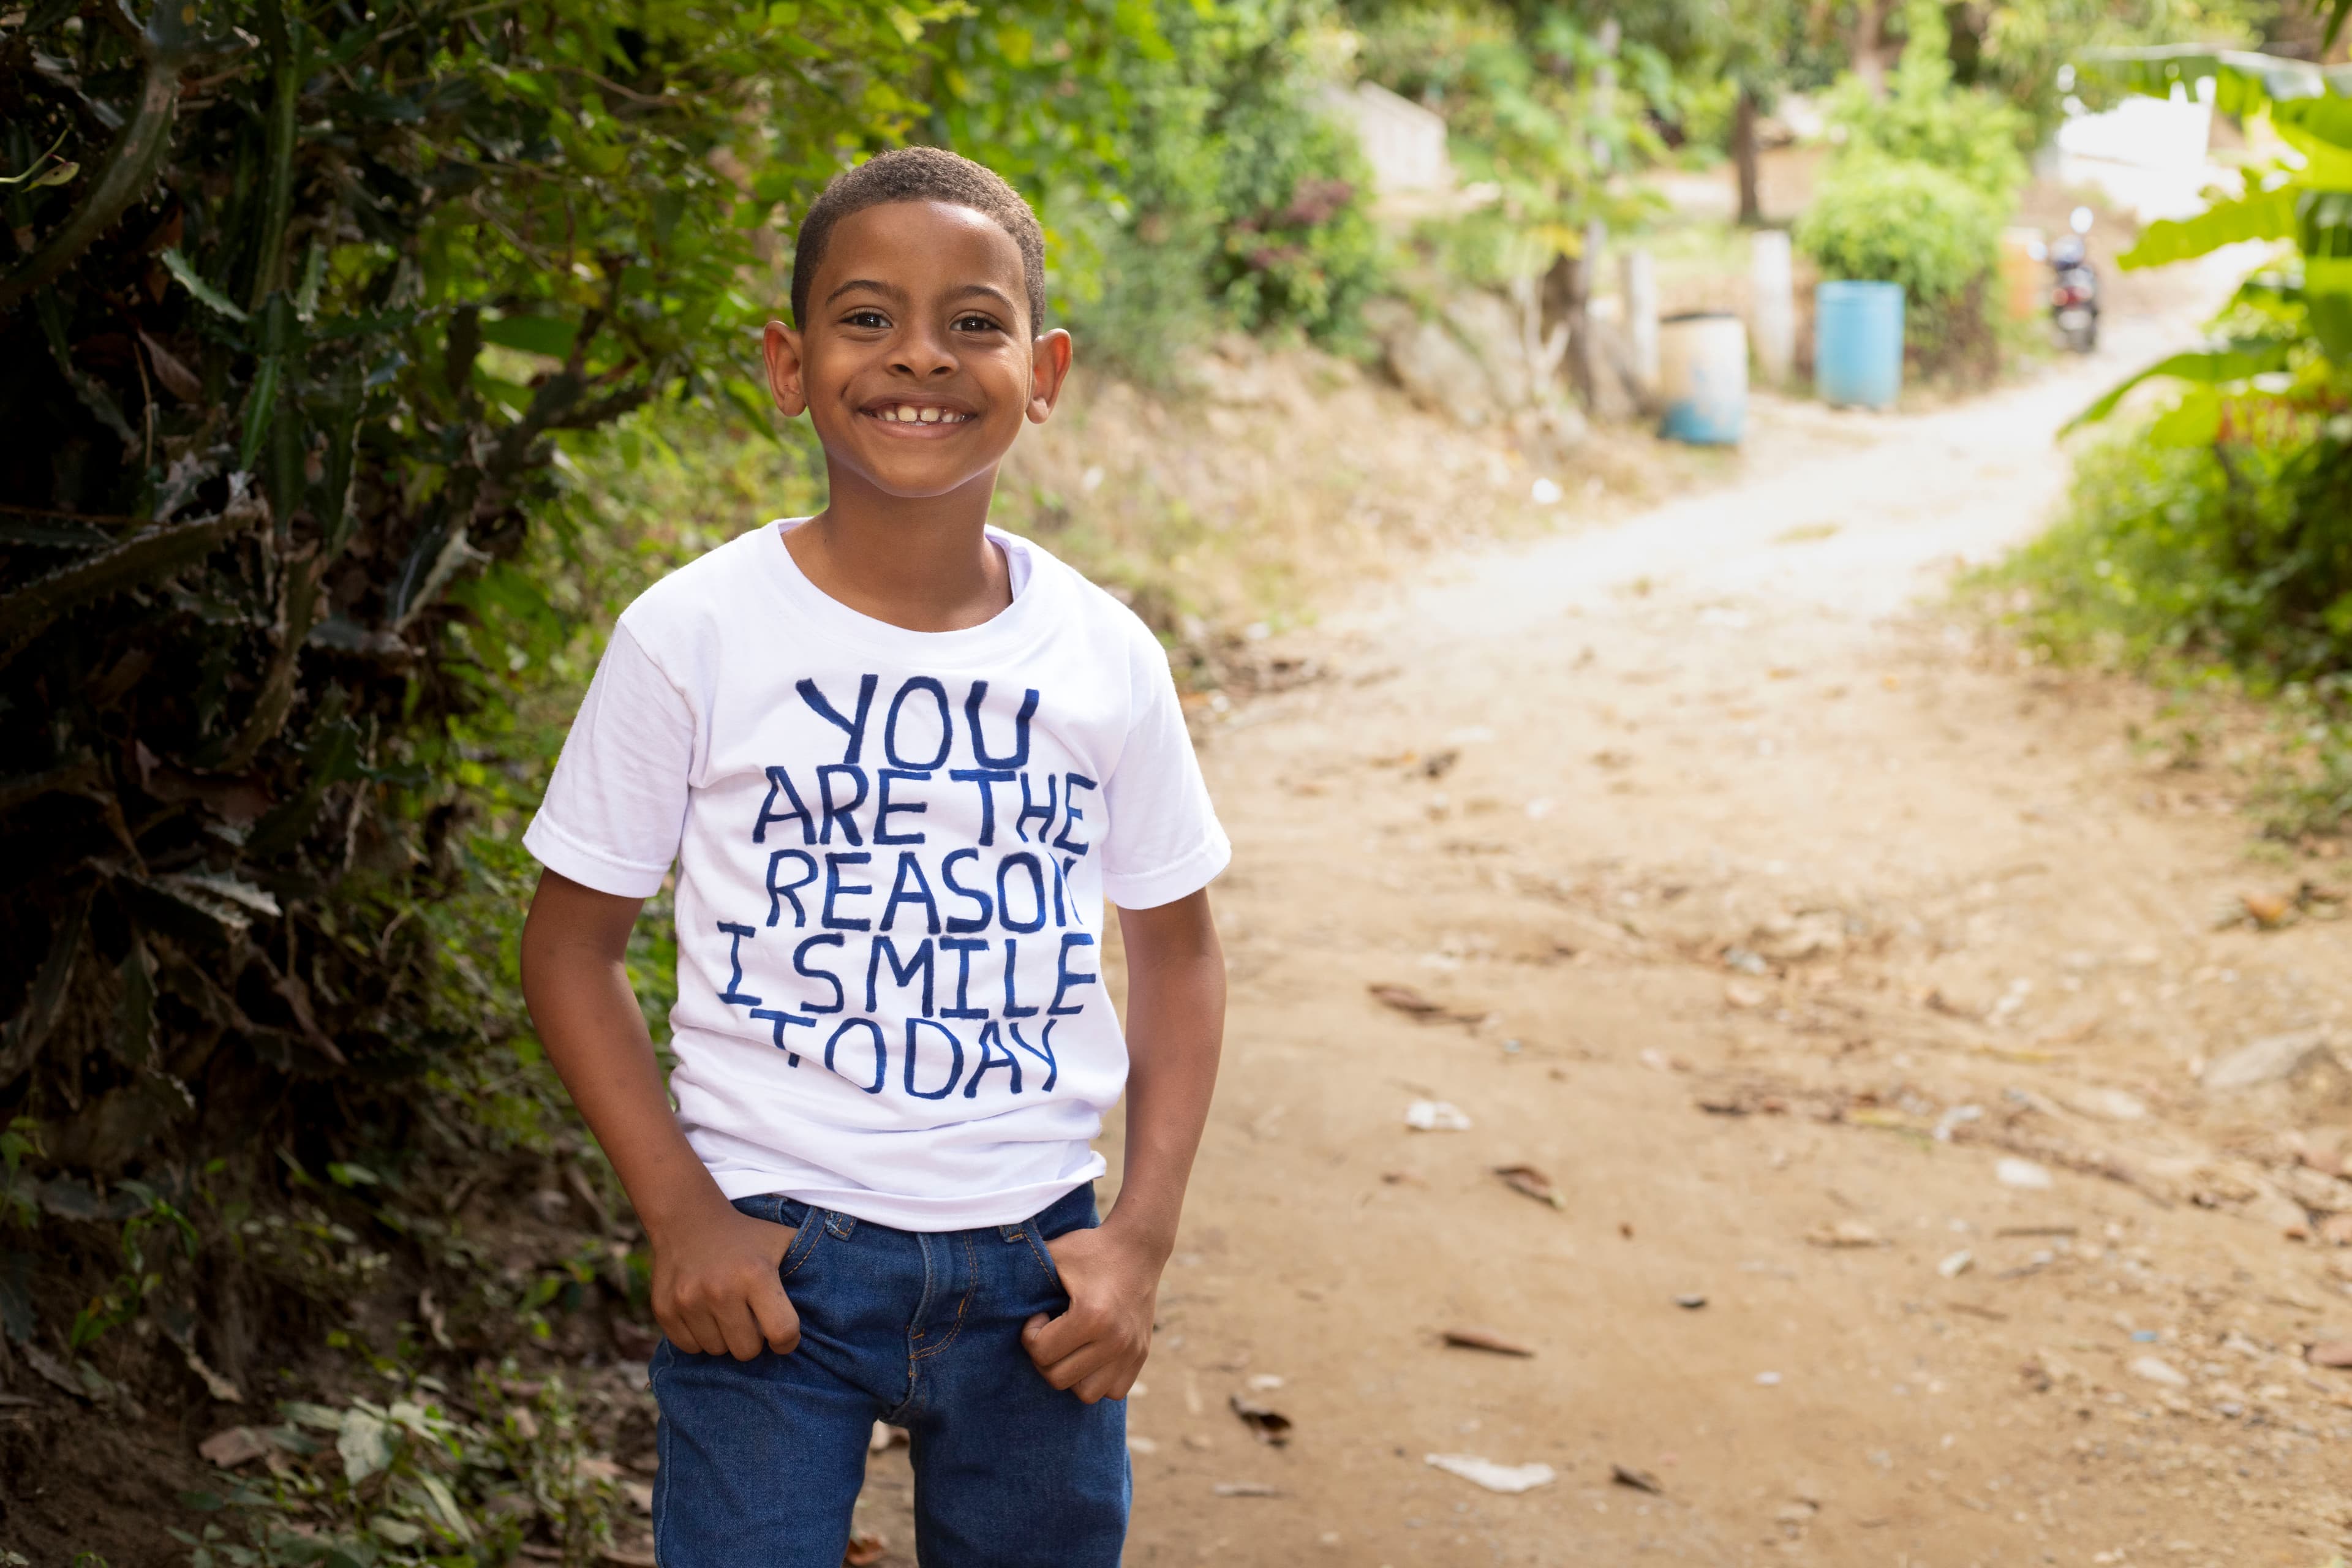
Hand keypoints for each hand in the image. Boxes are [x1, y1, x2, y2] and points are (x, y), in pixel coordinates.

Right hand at [649, 1199, 800, 1359]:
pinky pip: (689, 1347)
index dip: (787, 1341)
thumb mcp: (783, 1241)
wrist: (688, 1219)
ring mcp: (688, 1301)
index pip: (782, 1333)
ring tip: (726, 1312)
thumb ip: (811, 1265)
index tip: (782, 1334)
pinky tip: (704, 1313)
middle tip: (751, 1319)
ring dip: (725, 1338)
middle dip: (754, 1340)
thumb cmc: (746, 1236)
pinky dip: (699, 1337)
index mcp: (756, 1275)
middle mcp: (720, 1290)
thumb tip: (841, 1299)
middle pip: (747, 1351)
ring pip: (717, 1351)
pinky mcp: (665, 1310)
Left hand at [1020, 1223, 1161, 1402]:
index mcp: (1092, 1315)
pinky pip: (1113, 1391)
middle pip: (1059, 1378)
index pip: (1041, 1353)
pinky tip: (1090, 1354)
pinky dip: (1097, 1380)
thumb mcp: (1053, 1254)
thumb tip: (984, 1287)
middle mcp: (1116, 1339)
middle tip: (1051, 1331)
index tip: (1040, 1315)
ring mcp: (1131, 1351)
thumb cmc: (1089, 1249)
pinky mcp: (1142, 1356)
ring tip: (1070, 1346)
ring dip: (1071, 1374)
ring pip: (1086, 1393)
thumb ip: (1022, 1273)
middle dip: (1045, 1357)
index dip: (1030, 1334)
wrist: (1138, 1247)